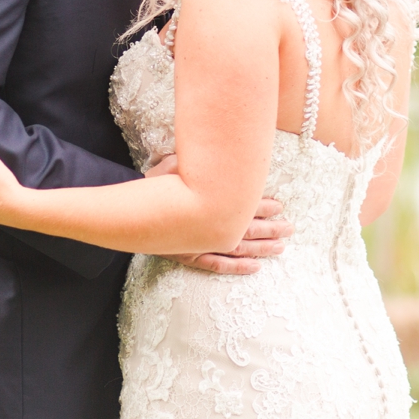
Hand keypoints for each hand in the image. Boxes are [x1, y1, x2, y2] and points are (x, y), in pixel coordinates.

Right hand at [146, 154, 293, 274]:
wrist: (128, 208)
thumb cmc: (153, 183)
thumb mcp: (174, 164)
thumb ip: (197, 161)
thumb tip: (218, 149)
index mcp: (209, 201)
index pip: (243, 204)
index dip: (263, 205)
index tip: (280, 206)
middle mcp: (208, 225)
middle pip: (247, 228)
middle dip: (271, 228)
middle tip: (290, 228)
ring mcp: (200, 244)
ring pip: (239, 248)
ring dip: (262, 248)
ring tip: (281, 248)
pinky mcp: (190, 257)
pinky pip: (219, 265)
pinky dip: (238, 267)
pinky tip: (255, 269)